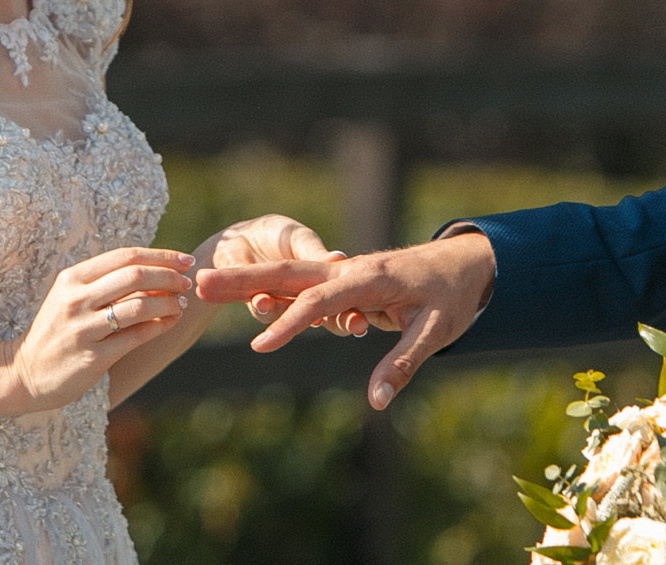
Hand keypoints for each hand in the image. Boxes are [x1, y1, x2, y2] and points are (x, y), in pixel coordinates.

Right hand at [8, 246, 193, 410]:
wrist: (24, 373)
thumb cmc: (58, 330)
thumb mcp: (73, 297)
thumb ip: (107, 282)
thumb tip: (157, 268)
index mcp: (72, 278)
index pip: (125, 256)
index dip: (160, 255)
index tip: (185, 259)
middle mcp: (75, 300)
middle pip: (134, 275)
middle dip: (169, 276)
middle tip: (187, 283)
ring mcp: (82, 329)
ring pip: (138, 305)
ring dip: (168, 302)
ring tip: (181, 304)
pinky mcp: (91, 357)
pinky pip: (136, 336)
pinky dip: (160, 326)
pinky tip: (171, 322)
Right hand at [194, 233, 493, 410]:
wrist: (466, 263)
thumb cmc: (453, 296)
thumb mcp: (436, 331)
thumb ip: (403, 363)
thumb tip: (375, 402)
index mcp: (370, 276)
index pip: (321, 299)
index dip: (290, 323)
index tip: (259, 347)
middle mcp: (349, 268)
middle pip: (289, 274)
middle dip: (243, 279)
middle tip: (199, 283)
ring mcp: (343, 270)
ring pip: (288, 275)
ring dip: (247, 280)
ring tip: (202, 286)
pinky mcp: (342, 278)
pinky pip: (301, 283)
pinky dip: (269, 287)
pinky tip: (239, 295)